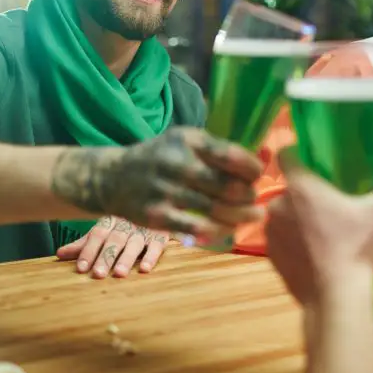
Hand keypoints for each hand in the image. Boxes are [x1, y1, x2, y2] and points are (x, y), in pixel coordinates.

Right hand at [50, 127, 263, 239]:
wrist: (112, 178)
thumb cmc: (161, 158)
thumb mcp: (184, 141)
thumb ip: (216, 150)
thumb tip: (261, 161)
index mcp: (188, 140)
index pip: (231, 155)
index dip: (252, 169)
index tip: (258, 176)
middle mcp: (177, 162)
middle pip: (229, 186)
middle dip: (249, 196)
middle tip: (256, 201)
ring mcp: (166, 190)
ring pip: (217, 209)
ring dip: (241, 217)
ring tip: (253, 217)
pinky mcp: (157, 215)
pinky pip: (198, 228)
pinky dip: (218, 231)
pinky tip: (227, 230)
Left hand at [57, 216, 170, 277]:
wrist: (156, 204)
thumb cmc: (125, 225)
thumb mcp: (104, 231)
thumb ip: (84, 243)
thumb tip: (59, 254)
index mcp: (110, 220)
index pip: (97, 234)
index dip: (88, 251)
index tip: (81, 268)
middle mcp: (126, 223)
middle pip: (114, 240)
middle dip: (105, 257)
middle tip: (98, 274)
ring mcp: (144, 228)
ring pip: (134, 243)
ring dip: (126, 258)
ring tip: (119, 273)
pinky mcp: (161, 234)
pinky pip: (157, 245)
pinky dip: (151, 256)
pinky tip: (145, 269)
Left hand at [266, 148, 372, 307]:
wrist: (337, 299)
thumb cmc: (360, 248)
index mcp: (300, 187)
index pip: (287, 155)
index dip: (301, 155)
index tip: (318, 163)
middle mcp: (278, 205)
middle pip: (291, 188)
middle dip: (308, 192)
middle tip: (333, 203)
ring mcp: (270, 232)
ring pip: (285, 214)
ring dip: (299, 217)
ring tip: (326, 230)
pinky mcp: (270, 256)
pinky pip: (282, 238)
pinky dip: (294, 240)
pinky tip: (316, 251)